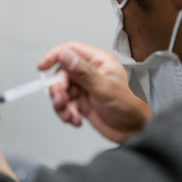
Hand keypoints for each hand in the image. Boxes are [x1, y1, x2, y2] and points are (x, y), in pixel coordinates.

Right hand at [37, 41, 151, 142]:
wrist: (139, 131)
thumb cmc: (133, 106)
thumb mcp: (105, 87)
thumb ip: (83, 71)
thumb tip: (65, 55)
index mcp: (99, 61)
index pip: (70, 51)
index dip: (54, 56)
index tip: (42, 67)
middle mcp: (91, 72)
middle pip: (61, 73)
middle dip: (57, 89)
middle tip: (61, 101)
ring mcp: (86, 88)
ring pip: (61, 91)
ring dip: (61, 104)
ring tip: (69, 115)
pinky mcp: (84, 103)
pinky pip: (66, 104)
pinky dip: (66, 113)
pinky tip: (76, 120)